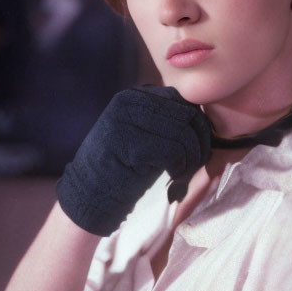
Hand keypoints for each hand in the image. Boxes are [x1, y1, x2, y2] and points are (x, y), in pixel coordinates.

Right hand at [56, 85, 211, 234]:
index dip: (199, 128)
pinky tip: (174, 177)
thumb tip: (203, 121)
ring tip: (184, 172)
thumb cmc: (123, 170)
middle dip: (199, 143)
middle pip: (187, 115)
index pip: (184, 102)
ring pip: (183, 134)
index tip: (198, 151)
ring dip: (192, 158)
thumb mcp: (144, 135)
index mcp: (136, 96)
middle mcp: (130, 100)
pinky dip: (181, 167)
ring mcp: (126, 119)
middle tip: (195, 165)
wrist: (88, 194)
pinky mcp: (126, 141)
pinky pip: (172, 151)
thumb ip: (167, 122)